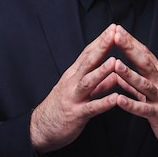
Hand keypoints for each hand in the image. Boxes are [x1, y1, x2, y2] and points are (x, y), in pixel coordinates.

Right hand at [30, 25, 118, 154]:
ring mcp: (73, 98)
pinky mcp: (76, 114)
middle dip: (102, 47)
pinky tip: (115, 99)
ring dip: (101, 71)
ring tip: (114, 61)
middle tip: (114, 34)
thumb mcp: (80, 91)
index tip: (113, 28)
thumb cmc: (62, 107)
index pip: (88, 53)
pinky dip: (104, 103)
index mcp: (74, 75)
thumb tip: (116, 73)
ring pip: (88, 82)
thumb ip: (100, 83)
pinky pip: (91, 108)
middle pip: (88, 61)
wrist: (41, 128)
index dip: (100, 40)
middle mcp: (72, 82)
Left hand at [112, 25, 157, 153]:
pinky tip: (119, 100)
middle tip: (116, 36)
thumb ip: (133, 81)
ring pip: (144, 84)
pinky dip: (131, 105)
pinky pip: (144, 109)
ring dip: (130, 75)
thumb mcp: (150, 91)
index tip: (117, 29)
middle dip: (130, 49)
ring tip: (116, 65)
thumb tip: (115, 70)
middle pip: (145, 63)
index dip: (131, 41)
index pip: (145, 54)